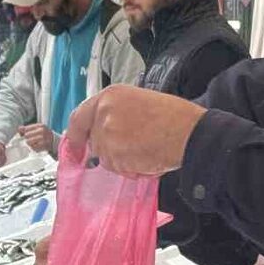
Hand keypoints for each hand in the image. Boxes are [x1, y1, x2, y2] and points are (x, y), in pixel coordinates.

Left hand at [17, 124, 54, 153]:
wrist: (55, 141)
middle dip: (27, 138)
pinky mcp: (43, 146)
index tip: (24, 134)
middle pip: (26, 135)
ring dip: (30, 143)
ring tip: (35, 143)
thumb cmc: (45, 134)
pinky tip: (38, 146)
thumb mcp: (38, 129)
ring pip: (28, 142)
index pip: (26, 129)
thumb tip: (19, 129)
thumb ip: (28, 128)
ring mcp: (43, 138)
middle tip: (32, 139)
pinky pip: (33, 147)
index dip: (23, 132)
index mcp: (40, 126)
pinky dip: (34, 148)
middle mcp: (42, 131)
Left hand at [65, 85, 205, 176]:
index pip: (79, 117)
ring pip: (106, 158)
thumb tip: (101, 132)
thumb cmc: (173, 117)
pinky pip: (118, 168)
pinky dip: (132, 169)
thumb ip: (115, 114)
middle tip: (134, 148)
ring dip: (123, 161)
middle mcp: (103, 112)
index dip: (75, 135)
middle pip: (94, 142)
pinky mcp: (114, 153)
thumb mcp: (138, 102)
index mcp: (109, 96)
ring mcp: (107, 133)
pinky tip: (147, 157)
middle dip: (111, 150)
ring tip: (146, 150)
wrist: (188, 132)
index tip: (74, 148)